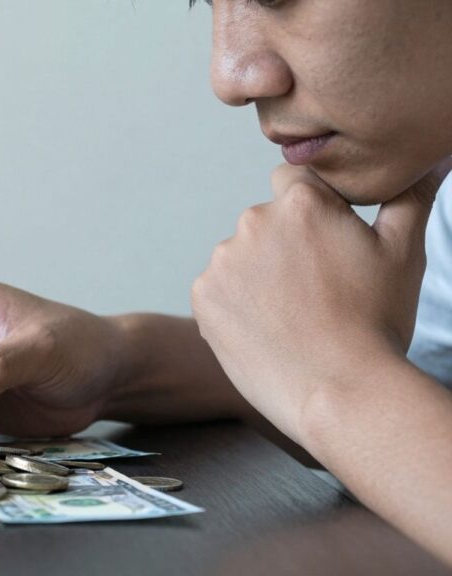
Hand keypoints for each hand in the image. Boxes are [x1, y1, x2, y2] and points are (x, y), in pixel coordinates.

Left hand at [191, 160, 451, 444]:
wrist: (338, 391)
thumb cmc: (376, 321)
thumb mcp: (403, 251)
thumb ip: (408, 196)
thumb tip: (431, 160)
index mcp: (301, 202)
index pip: (296, 181)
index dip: (313, 211)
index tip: (325, 244)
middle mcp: (253, 221)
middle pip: (267, 223)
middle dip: (286, 247)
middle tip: (316, 292)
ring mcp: (223, 260)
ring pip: (241, 258)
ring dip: (258, 277)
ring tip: (292, 316)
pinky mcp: (202, 296)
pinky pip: (218, 291)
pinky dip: (235, 306)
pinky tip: (266, 330)